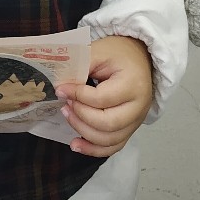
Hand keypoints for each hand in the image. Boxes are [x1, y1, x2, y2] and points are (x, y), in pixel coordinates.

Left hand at [55, 35, 153, 157]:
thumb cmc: (118, 54)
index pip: (102, 98)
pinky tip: (76, 144)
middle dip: (80, 116)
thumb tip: (61, 87)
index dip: (78, 96)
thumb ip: (81, 66)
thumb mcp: (99, 50)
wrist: (139, 59)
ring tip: (67, 115)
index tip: (60, 89)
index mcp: (133, 84)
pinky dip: (93, 149)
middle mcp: (139, 107)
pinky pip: (113, 147)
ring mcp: (136, 121)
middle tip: (65, 104)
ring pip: (109, 139)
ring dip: (83, 131)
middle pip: (107, 123)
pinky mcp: (130, 129)